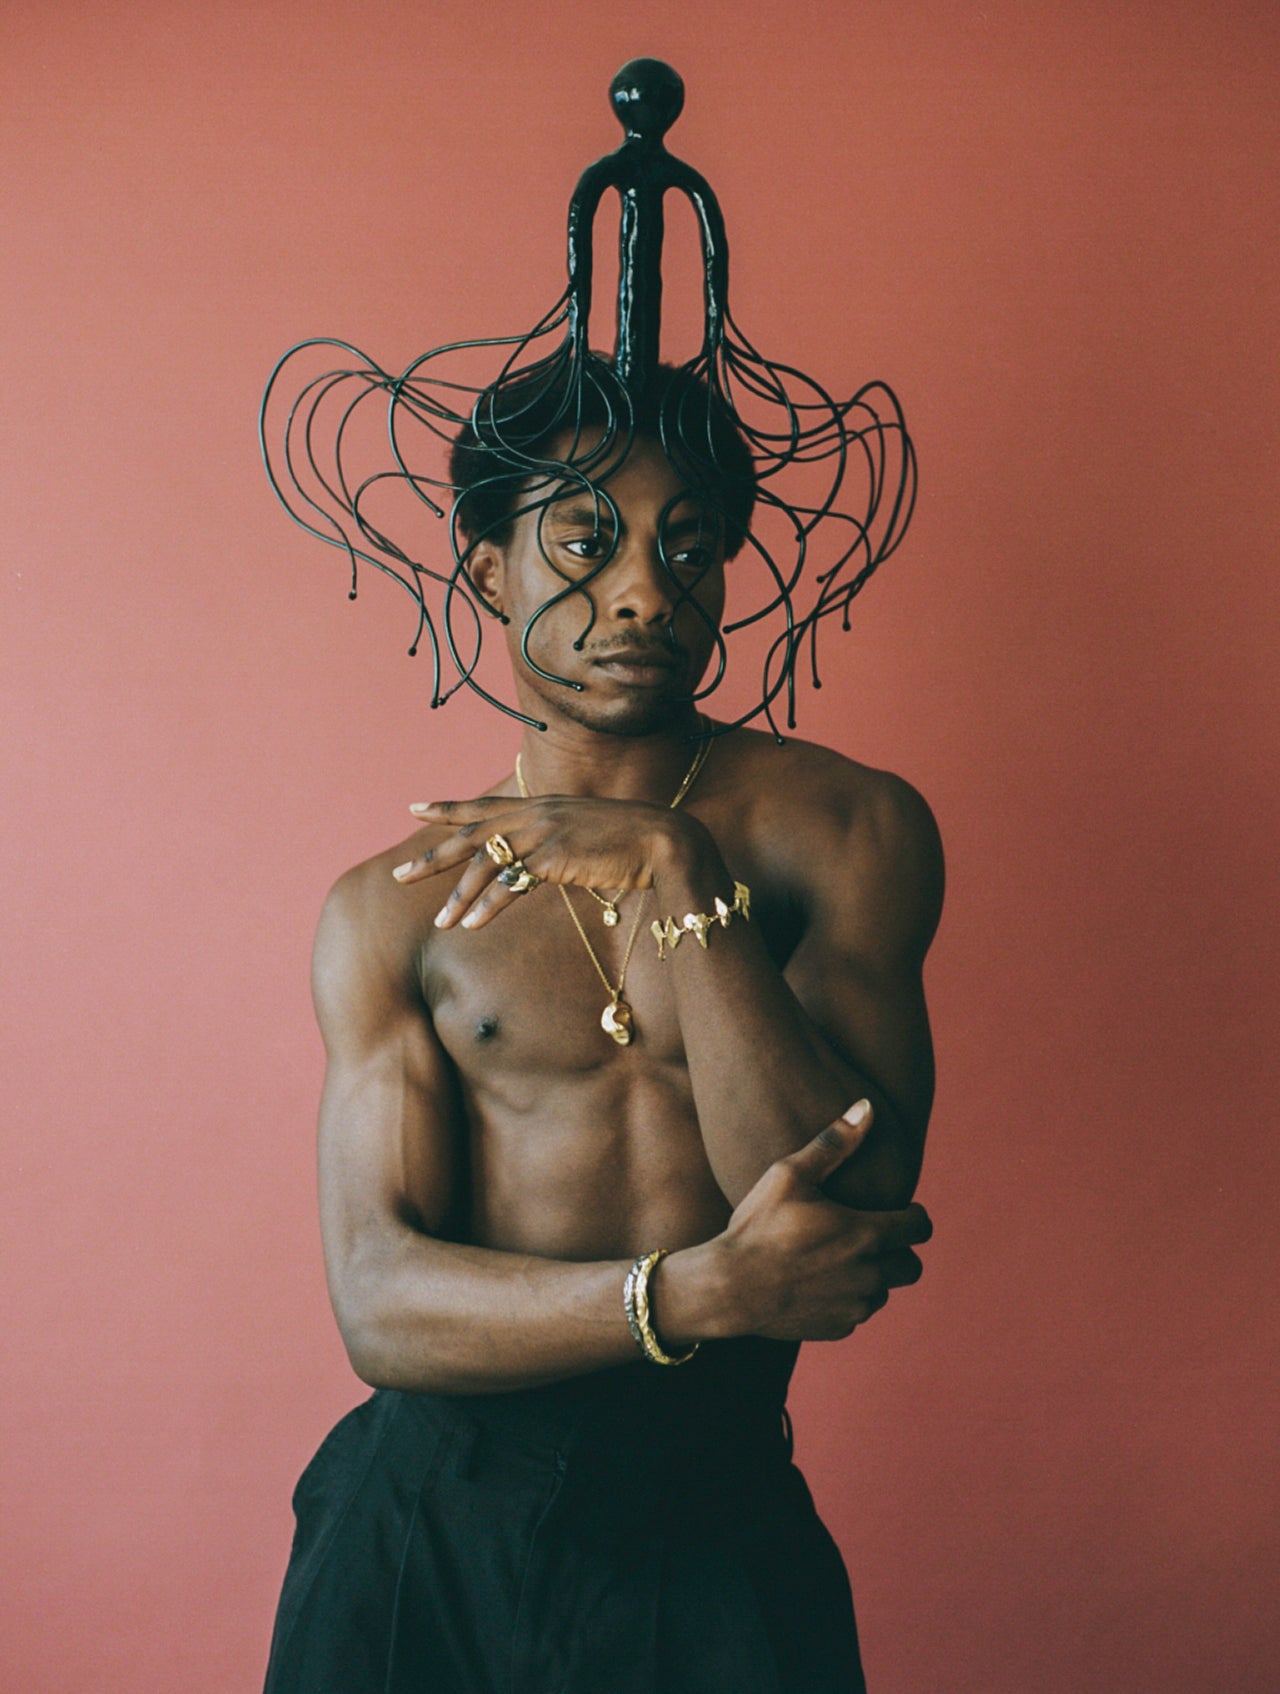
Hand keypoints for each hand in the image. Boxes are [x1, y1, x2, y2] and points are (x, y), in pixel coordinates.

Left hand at [392, 794, 704, 929]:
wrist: (664, 841)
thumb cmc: (630, 843)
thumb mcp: (584, 836)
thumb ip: (555, 845)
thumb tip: (536, 864)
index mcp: (540, 806)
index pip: (483, 806)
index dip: (447, 808)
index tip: (413, 808)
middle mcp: (536, 814)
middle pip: (471, 834)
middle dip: (433, 855)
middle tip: (400, 875)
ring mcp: (544, 833)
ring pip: (485, 864)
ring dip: (460, 896)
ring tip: (441, 922)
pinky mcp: (554, 857)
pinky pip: (509, 884)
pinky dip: (488, 906)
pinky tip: (471, 924)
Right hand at [713, 1101, 931, 1340]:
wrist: (729, 1287)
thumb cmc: (758, 1225)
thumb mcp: (790, 1174)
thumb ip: (834, 1142)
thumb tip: (867, 1105)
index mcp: (866, 1234)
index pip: (920, 1228)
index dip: (915, 1216)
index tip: (901, 1210)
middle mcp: (869, 1274)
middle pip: (912, 1266)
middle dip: (900, 1250)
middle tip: (871, 1235)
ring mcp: (855, 1305)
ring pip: (885, 1291)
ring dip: (874, 1276)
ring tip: (841, 1258)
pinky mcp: (838, 1328)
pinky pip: (858, 1312)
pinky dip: (848, 1298)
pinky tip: (819, 1282)